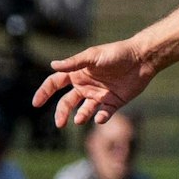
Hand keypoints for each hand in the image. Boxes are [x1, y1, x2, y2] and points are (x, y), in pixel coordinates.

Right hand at [34, 39, 154, 127]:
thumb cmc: (116, 53)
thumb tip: (52, 65)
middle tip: (59, 124)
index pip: (55, 83)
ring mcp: (98, 95)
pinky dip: (101, 118)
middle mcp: (86, 86)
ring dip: (80, 116)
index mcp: (78, 73)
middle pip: (67, 102)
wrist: (142, 59)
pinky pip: (103, 114)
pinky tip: (100, 117)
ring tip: (80, 120)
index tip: (35, 103)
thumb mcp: (93, 56)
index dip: (44, 92)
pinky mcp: (113, 102)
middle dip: (61, 113)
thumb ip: (74, 62)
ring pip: (84, 111)